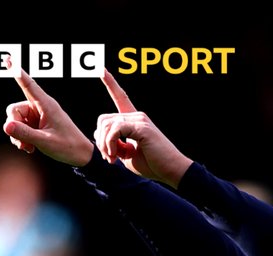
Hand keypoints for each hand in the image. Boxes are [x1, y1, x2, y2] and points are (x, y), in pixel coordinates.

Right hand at [3, 64, 93, 165]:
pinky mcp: (37, 125)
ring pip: (16, 120)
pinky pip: (21, 127)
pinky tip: (29, 148)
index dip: (17, 72)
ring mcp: (37, 116)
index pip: (28, 85)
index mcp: (46, 105)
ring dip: (18, 135)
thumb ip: (25, 134)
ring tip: (28, 147)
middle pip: (14, 109)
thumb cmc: (68, 146)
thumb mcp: (45, 142)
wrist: (81, 155)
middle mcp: (40, 107)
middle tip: (22, 143)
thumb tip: (6, 126)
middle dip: (14, 126)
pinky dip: (22, 137)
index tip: (8, 58)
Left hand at [94, 70, 192, 187]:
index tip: (100, 68)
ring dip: (105, 144)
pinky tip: (116, 155)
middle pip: (104, 119)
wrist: (172, 171)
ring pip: (108, 124)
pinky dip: (111, 143)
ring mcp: (140, 120)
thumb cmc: (153, 165)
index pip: (120, 97)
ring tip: (112, 159)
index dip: (110, 82)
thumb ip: (115, 145)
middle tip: (109, 158)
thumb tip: (101, 135)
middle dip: (100, 140)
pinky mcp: (142, 127)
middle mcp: (137, 116)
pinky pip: (116, 129)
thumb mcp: (128, 156)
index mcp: (134, 121)